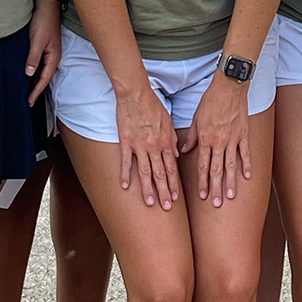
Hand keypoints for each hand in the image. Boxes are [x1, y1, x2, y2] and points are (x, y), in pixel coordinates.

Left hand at [25, 1, 62, 104]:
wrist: (47, 5)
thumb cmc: (43, 21)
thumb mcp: (36, 41)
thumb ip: (33, 58)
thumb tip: (29, 74)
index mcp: (53, 57)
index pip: (44, 79)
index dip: (36, 91)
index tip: (29, 101)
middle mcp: (53, 56)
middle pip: (45, 77)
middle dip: (37, 89)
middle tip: (28, 100)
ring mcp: (50, 51)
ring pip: (43, 71)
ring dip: (36, 80)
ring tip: (28, 90)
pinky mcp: (46, 46)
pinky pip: (41, 63)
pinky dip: (35, 70)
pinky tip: (30, 72)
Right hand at [115, 80, 181, 209]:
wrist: (136, 94)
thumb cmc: (153, 106)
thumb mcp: (168, 122)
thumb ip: (173, 140)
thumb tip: (176, 156)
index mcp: (166, 142)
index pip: (172, 168)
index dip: (174, 184)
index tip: (176, 198)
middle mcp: (155, 146)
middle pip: (160, 173)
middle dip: (164, 192)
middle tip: (167, 207)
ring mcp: (140, 145)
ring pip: (145, 171)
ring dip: (148, 189)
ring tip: (150, 203)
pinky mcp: (126, 142)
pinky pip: (126, 162)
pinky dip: (125, 174)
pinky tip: (125, 186)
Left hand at [181, 73, 252, 207]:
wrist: (229, 87)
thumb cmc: (210, 100)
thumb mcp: (196, 118)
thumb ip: (192, 137)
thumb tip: (186, 150)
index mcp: (205, 139)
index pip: (202, 166)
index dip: (202, 182)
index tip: (202, 196)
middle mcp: (219, 142)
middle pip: (216, 169)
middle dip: (216, 188)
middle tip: (217, 203)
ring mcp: (232, 139)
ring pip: (231, 164)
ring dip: (231, 181)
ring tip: (231, 195)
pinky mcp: (243, 134)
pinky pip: (245, 153)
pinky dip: (247, 165)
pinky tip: (247, 177)